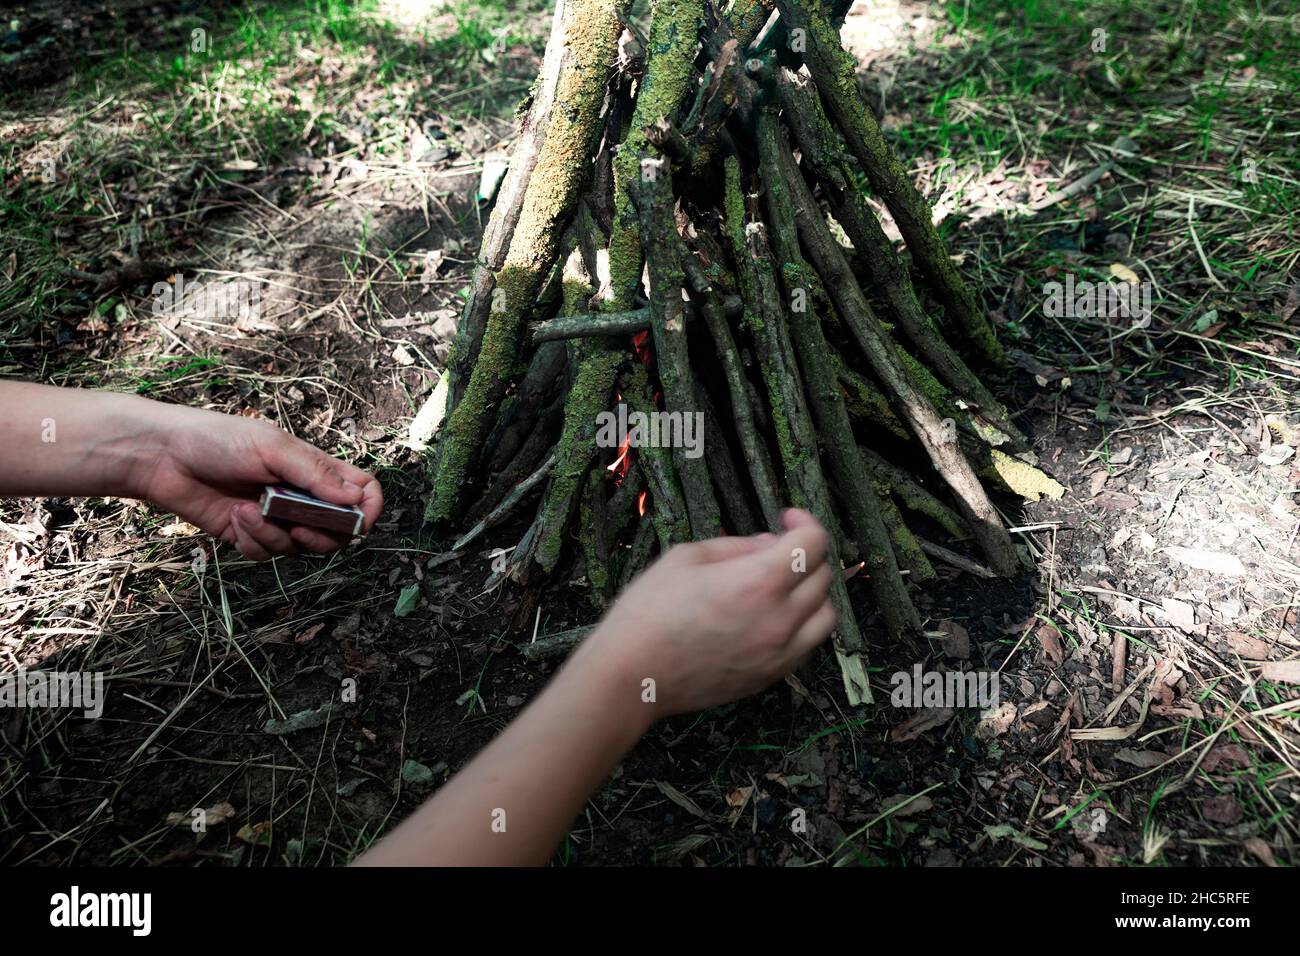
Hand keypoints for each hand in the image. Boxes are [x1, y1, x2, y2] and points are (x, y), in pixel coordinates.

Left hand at [130, 405, 382, 559]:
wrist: (162, 457)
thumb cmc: (217, 439)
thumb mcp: (272, 448)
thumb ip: (315, 474)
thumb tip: (355, 499)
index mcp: (314, 469)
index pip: (362, 492)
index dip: (367, 510)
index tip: (356, 522)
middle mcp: (301, 495)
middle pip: (337, 531)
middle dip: (320, 535)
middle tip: (297, 525)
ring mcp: (276, 517)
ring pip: (300, 547)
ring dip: (274, 534)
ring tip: (246, 511)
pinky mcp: (249, 535)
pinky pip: (267, 554)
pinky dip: (251, 541)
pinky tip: (233, 518)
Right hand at [576, 509, 836, 718]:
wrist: (633, 675)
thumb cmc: (649, 612)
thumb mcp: (686, 557)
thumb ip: (736, 546)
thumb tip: (769, 544)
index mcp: (760, 581)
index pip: (814, 543)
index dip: (804, 521)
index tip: (786, 518)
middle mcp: (780, 619)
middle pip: (823, 575)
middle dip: (807, 553)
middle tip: (778, 548)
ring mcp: (780, 652)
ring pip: (826, 615)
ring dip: (812, 593)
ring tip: (783, 586)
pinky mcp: (771, 676)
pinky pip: (808, 645)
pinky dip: (803, 625)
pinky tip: (774, 617)